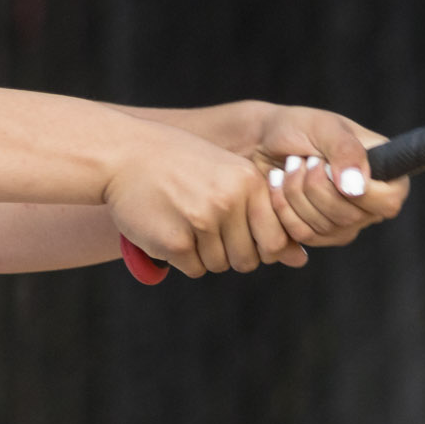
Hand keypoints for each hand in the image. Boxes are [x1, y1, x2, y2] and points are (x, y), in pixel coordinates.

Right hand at [104, 123, 298, 277]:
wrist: (125, 155)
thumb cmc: (182, 165)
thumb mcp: (228, 176)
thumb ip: (263, 214)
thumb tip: (300, 260)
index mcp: (249, 183)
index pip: (275, 242)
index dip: (260, 247)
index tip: (240, 233)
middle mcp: (229, 202)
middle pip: (247, 259)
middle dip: (231, 254)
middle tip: (206, 228)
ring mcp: (201, 222)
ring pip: (219, 265)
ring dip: (204, 254)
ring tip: (185, 221)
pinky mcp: (174, 242)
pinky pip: (193, 269)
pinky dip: (182, 259)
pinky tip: (170, 228)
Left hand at [246, 105, 409, 250]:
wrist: (263, 142)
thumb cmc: (299, 128)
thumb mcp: (324, 127)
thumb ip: (346, 151)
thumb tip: (356, 188)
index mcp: (385, 173)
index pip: (389, 201)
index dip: (358, 189)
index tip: (326, 165)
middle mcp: (371, 203)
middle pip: (350, 217)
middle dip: (315, 186)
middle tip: (303, 159)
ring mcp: (346, 224)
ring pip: (324, 227)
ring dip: (296, 192)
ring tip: (289, 167)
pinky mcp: (320, 236)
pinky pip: (303, 234)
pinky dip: (283, 207)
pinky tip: (278, 184)